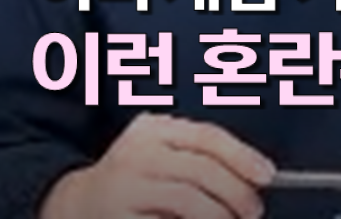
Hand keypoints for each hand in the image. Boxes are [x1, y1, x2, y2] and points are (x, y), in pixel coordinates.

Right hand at [39, 113, 274, 218]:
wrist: (74, 204)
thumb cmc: (136, 179)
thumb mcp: (162, 154)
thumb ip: (200, 158)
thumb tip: (256, 178)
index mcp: (152, 129)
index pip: (206, 136)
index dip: (242, 156)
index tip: (267, 176)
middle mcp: (135, 154)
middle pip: (201, 169)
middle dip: (236, 192)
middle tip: (252, 210)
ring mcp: (123, 188)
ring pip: (187, 199)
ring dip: (219, 215)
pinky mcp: (117, 218)